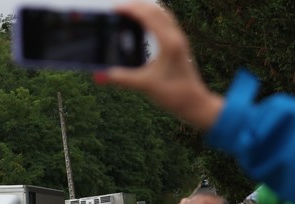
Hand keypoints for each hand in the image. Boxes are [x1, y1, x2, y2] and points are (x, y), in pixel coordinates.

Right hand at [101, 2, 223, 130]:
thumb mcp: (145, 86)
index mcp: (168, 42)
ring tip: (129, 11)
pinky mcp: (178, 46)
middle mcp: (175, 37)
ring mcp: (178, 40)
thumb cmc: (174, 94)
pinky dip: (153, 18)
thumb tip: (100, 75)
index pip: (148, 16)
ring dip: (145, 9)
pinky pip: (165, 23)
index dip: (130, 9)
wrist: (194, 103)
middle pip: (155, 10)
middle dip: (136, 6)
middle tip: (117, 8)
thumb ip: (121, 79)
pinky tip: (144, 24)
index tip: (113, 9)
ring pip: (162, 14)